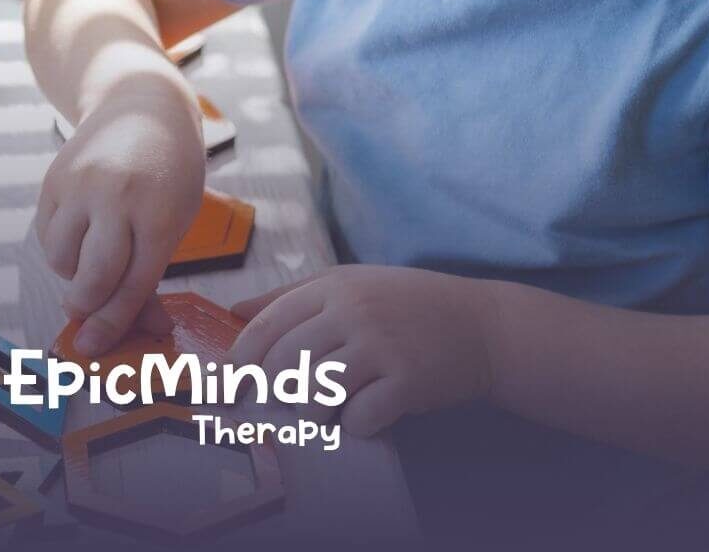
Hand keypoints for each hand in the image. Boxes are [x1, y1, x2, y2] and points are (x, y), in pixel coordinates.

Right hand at [35, 82, 205, 355]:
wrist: (141, 105)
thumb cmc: (168, 173)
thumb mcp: (176, 218)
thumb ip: (153, 273)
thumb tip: (148, 331)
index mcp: (160, 212)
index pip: (134, 283)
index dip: (114, 323)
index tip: (93, 348)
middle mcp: (116, 197)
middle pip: (92, 277)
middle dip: (87, 307)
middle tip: (88, 313)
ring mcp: (80, 186)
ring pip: (61, 260)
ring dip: (73, 273)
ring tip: (95, 251)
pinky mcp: (53, 180)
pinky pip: (47, 235)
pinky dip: (61, 247)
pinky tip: (82, 229)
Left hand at [230, 265, 498, 436]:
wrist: (481, 324)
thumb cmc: (405, 304)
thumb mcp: (348, 284)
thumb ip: (289, 296)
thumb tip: (234, 311)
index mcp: (332, 287)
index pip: (267, 326)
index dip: (240, 360)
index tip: (228, 384)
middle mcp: (353, 312)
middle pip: (285, 364)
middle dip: (277, 390)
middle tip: (289, 398)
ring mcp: (381, 346)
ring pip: (316, 394)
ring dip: (314, 411)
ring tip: (329, 405)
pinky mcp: (407, 381)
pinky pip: (359, 418)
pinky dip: (356, 425)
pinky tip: (368, 413)